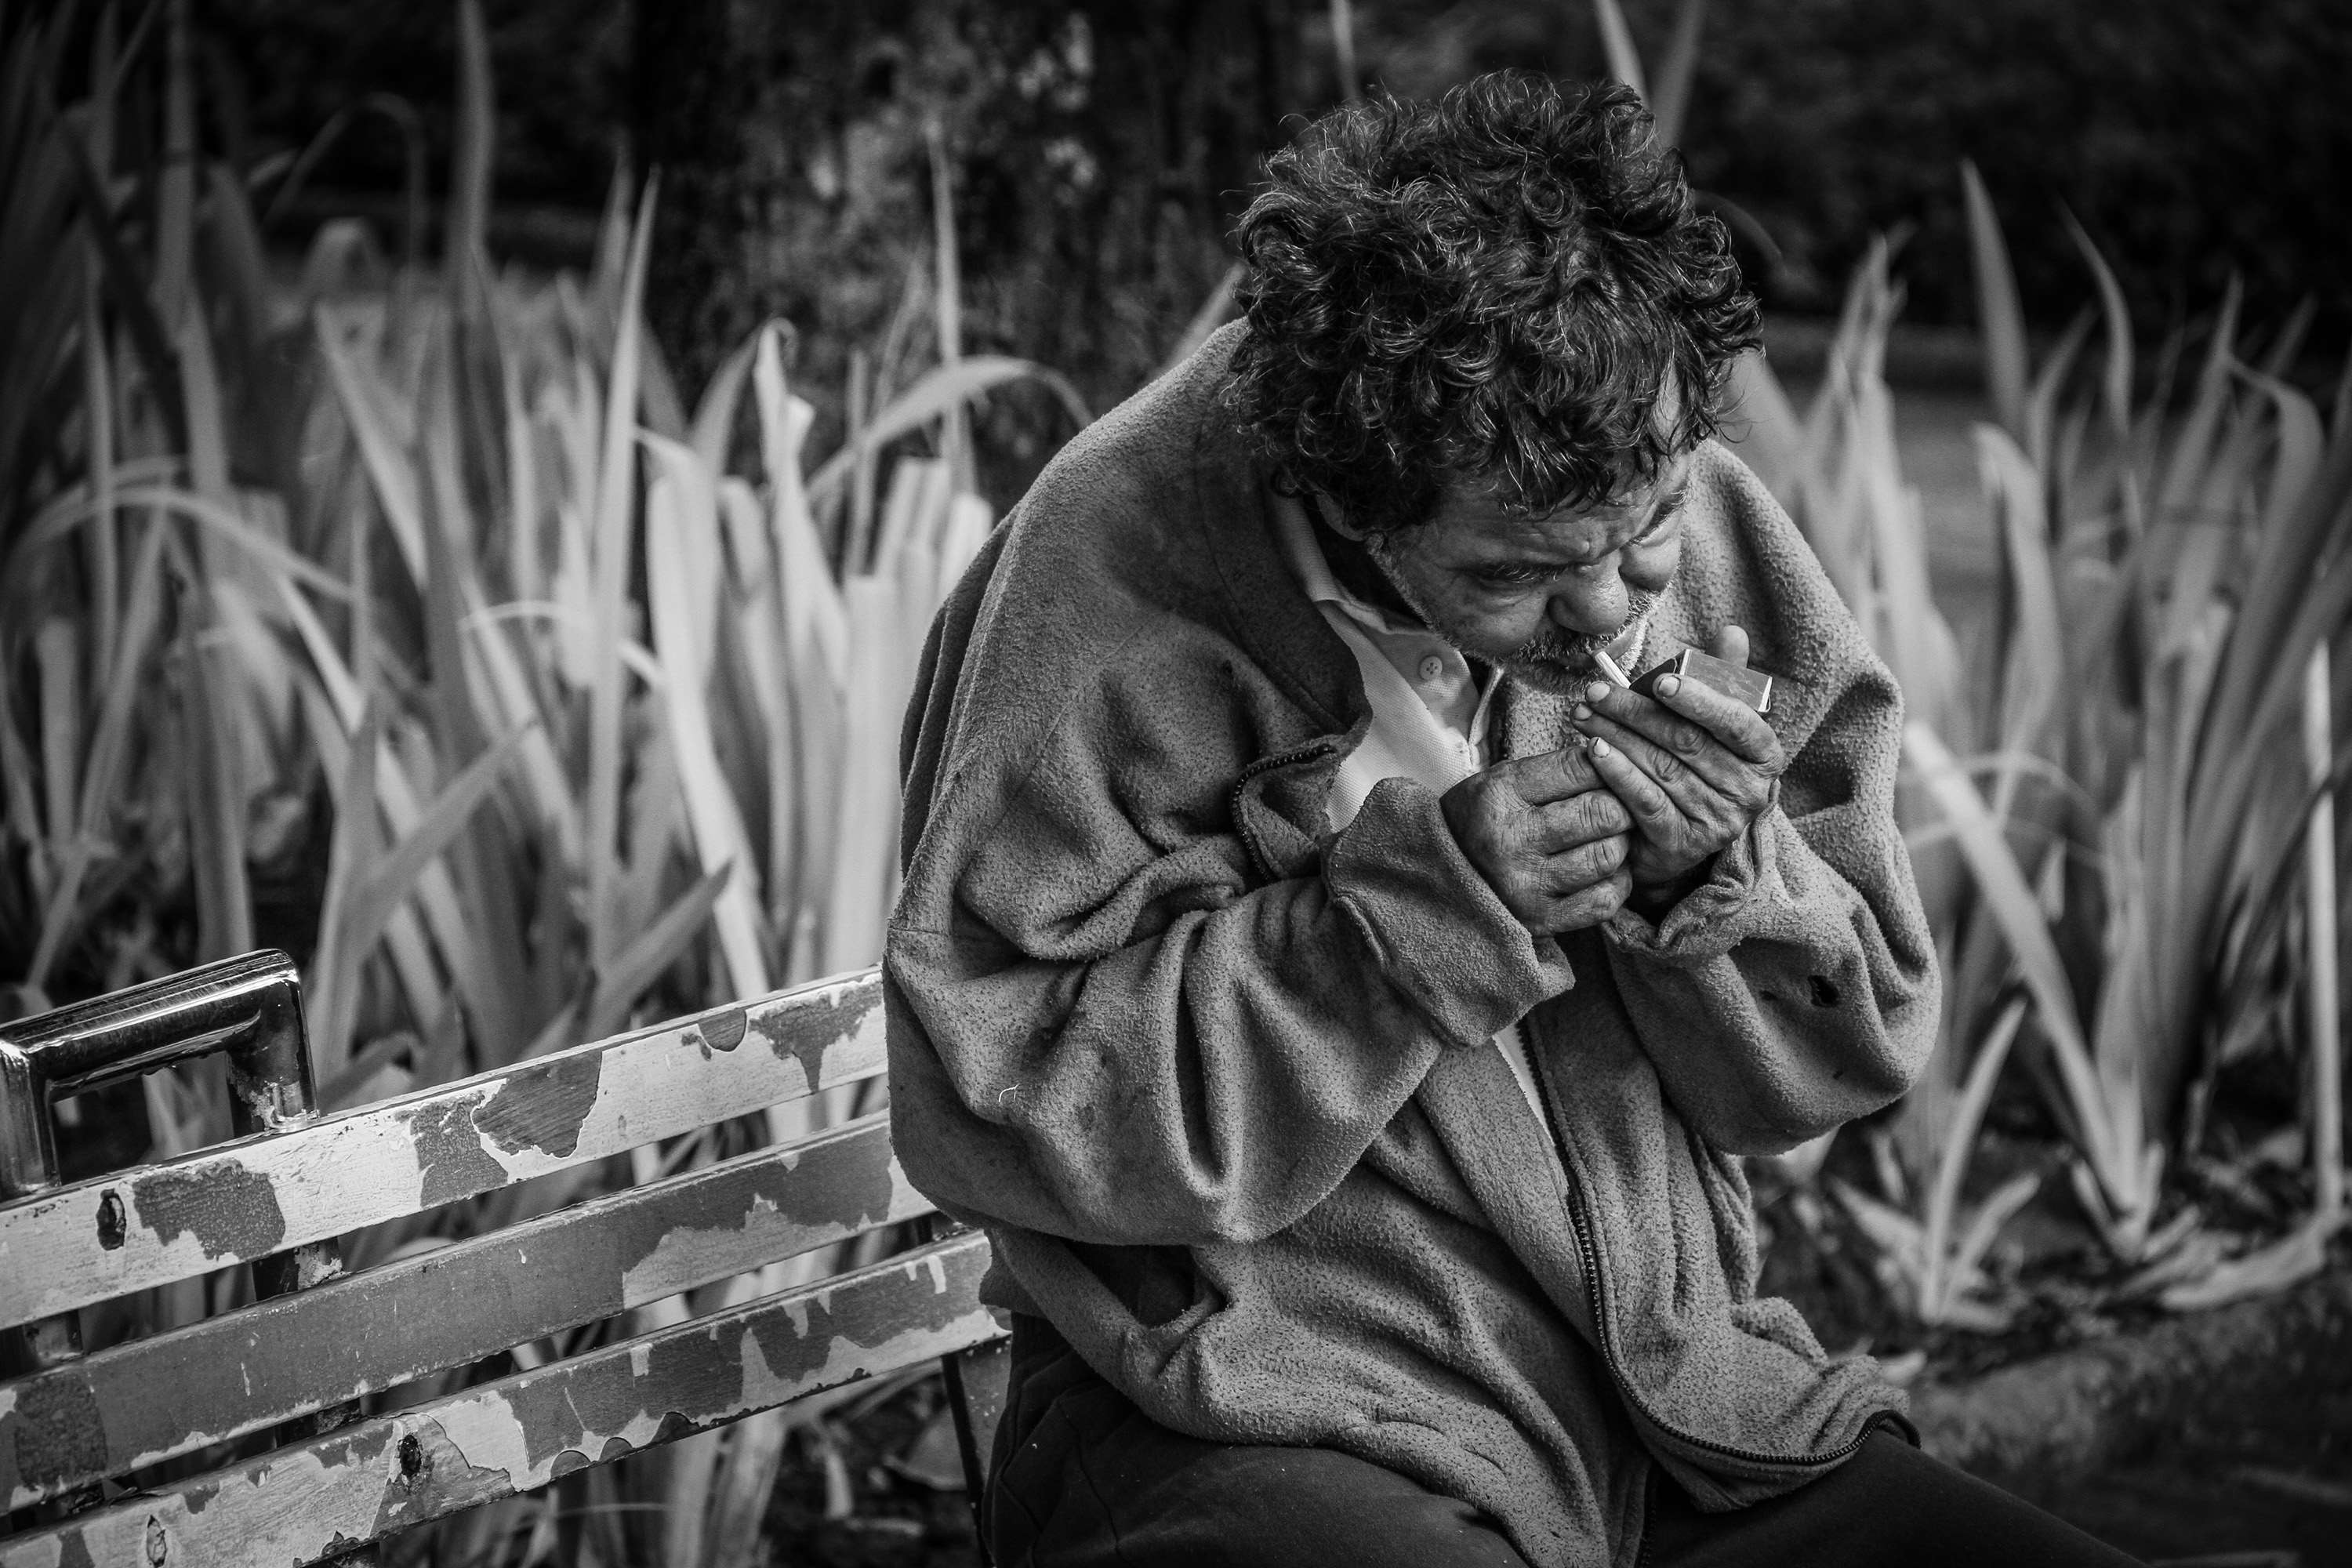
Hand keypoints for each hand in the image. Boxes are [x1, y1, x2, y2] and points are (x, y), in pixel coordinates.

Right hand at [1440, 744, 1635, 934]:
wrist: (1439, 876)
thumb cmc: (1482, 819)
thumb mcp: (1503, 780)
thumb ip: (1557, 769)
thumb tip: (1614, 759)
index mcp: (1500, 796)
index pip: (1580, 768)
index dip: (1606, 767)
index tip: (1606, 773)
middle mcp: (1511, 841)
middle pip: (1602, 813)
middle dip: (1620, 806)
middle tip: (1614, 808)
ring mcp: (1526, 886)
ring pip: (1608, 856)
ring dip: (1620, 844)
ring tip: (1606, 839)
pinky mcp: (1540, 920)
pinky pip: (1603, 901)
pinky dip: (1616, 883)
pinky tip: (1603, 872)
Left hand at [1570, 625, 1786, 898]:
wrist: (1680, 835)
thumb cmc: (1697, 765)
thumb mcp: (1714, 723)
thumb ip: (1723, 679)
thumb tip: (1733, 632)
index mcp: (1764, 755)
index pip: (1738, 722)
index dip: (1699, 701)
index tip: (1660, 681)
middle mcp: (1748, 792)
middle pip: (1687, 742)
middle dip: (1635, 712)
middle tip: (1595, 692)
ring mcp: (1717, 822)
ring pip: (1661, 768)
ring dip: (1616, 737)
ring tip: (1583, 715)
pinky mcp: (1683, 845)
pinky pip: (1645, 802)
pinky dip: (1616, 774)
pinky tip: (1592, 751)